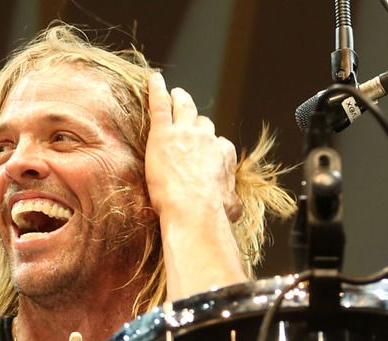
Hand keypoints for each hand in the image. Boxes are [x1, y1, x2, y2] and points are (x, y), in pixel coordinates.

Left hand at [145, 72, 241, 221]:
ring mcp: (184, 133)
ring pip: (184, 107)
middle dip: (195, 118)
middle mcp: (206, 139)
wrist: (194, 210)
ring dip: (180, 99)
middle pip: (202, 122)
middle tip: (187, 110)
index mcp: (223, 154)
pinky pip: (161, 105)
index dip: (208, 145)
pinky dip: (158, 90)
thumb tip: (234, 207)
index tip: (201, 150)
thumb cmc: (212, 213)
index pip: (217, 143)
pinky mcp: (163, 133)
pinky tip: (154, 80)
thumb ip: (232, 201)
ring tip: (175, 94)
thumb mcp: (231, 207)